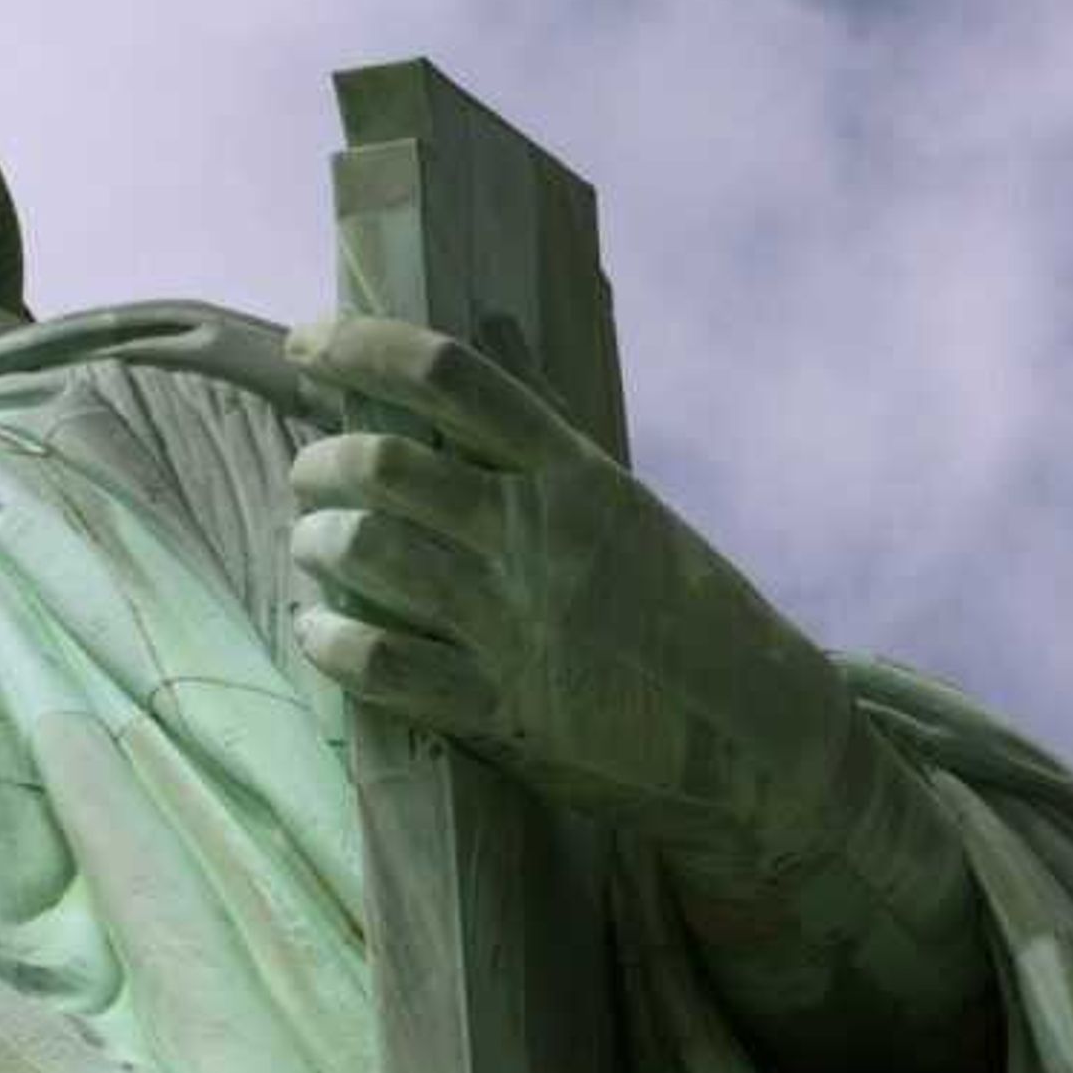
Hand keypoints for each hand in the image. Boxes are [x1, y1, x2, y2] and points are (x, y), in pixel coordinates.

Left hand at [280, 310, 865, 875]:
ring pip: (368, 554)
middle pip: (386, 467)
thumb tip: (492, 332)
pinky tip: (320, 631)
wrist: (763, 740)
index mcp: (574, 476)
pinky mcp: (502, 712)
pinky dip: (330, 641)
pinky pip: (380, 663)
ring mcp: (518, 626)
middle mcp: (540, 539)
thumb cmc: (685, 609)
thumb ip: (544, 427)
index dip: (363, 346)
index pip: (452, 378)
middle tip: (310, 475)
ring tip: (314, 548)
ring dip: (317, 543)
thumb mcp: (626, 504)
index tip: (309, 341)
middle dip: (321, 464)